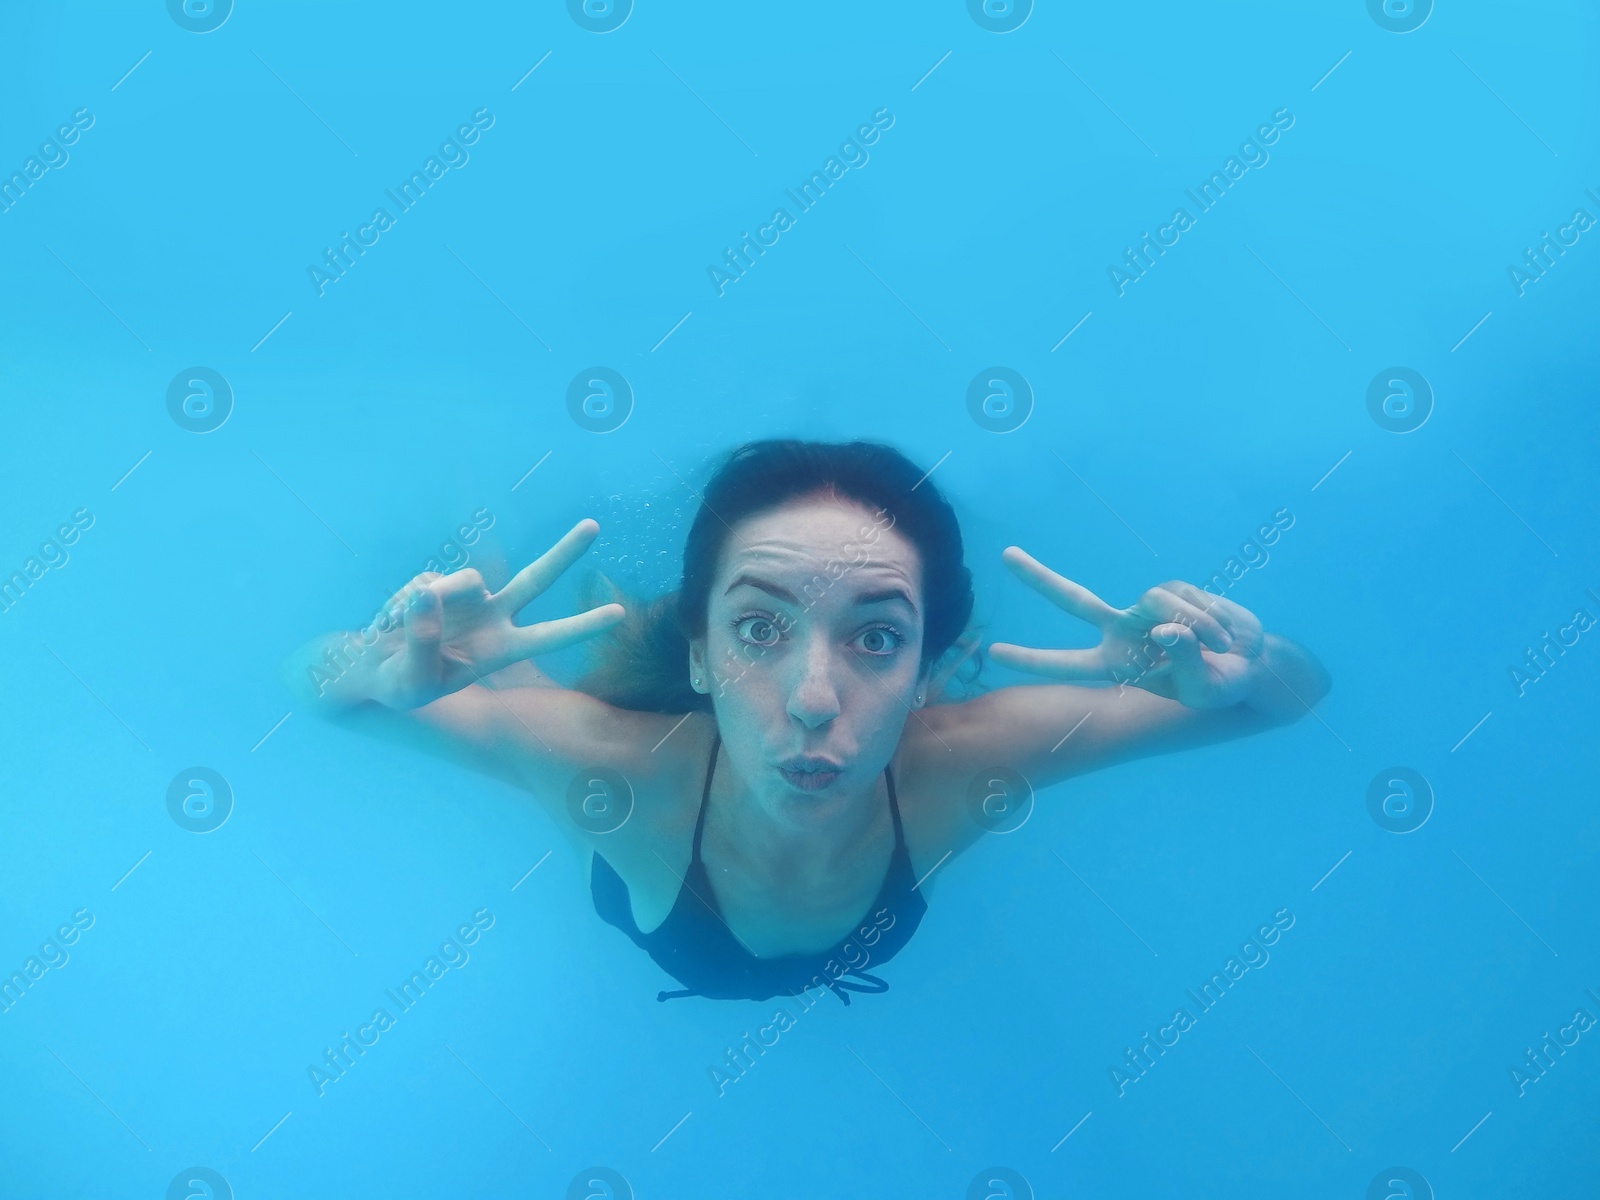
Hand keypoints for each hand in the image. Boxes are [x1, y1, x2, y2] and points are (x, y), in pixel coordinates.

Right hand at [360, 519, 624, 709]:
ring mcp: (468, 597)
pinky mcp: (439, 582)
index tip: (619, 613)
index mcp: (500, 649)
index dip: (582, 626)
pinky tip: (389, 623)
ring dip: (434, 598)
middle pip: (536, 579)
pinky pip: (424, 583)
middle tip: (594, 526)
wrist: (375, 668)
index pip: (549, 636)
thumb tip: (428, 594)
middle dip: (564, 552)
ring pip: (463, 580)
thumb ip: (422, 641)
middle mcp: (493, 617)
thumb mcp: (414, 679)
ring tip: (397, 629)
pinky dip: (401, 604)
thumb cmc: (404, 683)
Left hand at [988, 547, 1265, 708]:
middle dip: (1040, 579)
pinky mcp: (1173, 590)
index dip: (1032, 660)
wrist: (1251, 661)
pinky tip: (1225, 635)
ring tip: (1222, 647)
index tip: (994, 653)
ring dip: (1196, 625)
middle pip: (1074, 600)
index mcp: (1117, 665)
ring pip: (1157, 602)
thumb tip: (1163, 627)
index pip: (1067, 664)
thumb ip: (1184, 661)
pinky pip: (1186, 597)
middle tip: (1005, 555)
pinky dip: (1209, 617)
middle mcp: (1123, 631)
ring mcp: (1146, 608)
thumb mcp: (1203, 689)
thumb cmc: (1219, 685)